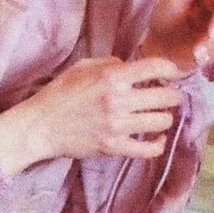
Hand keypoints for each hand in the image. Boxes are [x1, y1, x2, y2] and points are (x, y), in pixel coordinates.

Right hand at [0, 55, 183, 173]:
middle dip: (172, 95)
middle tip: (168, 96)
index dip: (171, 69)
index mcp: (111, 76)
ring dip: (164, 117)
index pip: (155, 68)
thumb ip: (111, 63)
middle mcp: (117, 100)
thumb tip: (133, 67)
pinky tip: (157, 138)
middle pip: (165, 97)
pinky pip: (148, 149)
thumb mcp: (82, 67)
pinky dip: (158, 144)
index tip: (173, 73)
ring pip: (161, 121)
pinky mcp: (113, 147)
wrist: (40, 126)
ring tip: (159, 115)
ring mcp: (117, 125)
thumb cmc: (59, 94)